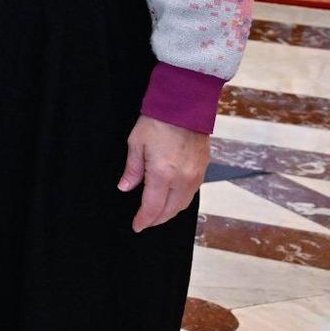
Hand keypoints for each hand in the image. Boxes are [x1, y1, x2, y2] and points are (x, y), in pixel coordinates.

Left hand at [118, 114, 210, 232]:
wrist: (185, 104)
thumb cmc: (158, 120)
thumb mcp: (136, 143)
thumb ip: (132, 169)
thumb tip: (125, 187)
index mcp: (162, 174)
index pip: (153, 207)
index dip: (144, 220)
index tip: (137, 226)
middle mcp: (182, 179)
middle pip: (170, 210)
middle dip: (157, 219)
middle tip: (145, 222)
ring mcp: (196, 175)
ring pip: (183, 204)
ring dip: (170, 212)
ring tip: (158, 213)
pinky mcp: (204, 168)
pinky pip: (192, 193)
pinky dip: (181, 200)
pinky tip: (172, 198)